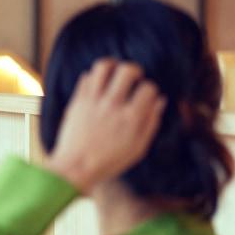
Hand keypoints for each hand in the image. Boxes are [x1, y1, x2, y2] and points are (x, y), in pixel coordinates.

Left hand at [45, 59, 166, 194]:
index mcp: (131, 118)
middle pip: (128, 70)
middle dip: (135, 70)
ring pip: (103, 66)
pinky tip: (99, 86)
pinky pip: (87, 77)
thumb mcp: (138, 148)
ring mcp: (93, 101)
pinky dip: (95, 77)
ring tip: (115, 73)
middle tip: (133, 77)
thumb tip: (160, 100)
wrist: (74, 168)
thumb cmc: (109, 162)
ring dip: (113, 66)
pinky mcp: (77, 101)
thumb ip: (151, 122)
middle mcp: (112, 106)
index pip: (148, 88)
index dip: (151, 89)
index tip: (146, 96)